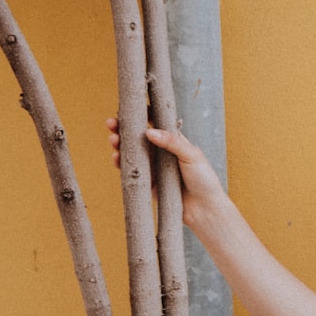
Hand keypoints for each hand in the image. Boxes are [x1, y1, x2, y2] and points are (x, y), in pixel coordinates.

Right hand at [106, 118, 227, 227]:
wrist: (204, 209)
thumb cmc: (204, 180)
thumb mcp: (191, 156)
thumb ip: (172, 142)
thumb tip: (149, 132)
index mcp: (175, 142)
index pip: (156, 123)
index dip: (142, 115)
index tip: (129, 106)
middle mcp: (162, 153)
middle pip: (139, 137)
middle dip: (124, 128)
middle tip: (111, 122)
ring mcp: (154, 167)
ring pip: (132, 152)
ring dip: (120, 144)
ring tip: (113, 139)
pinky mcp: (148, 183)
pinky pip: (131, 171)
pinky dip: (121, 164)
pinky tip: (116, 157)